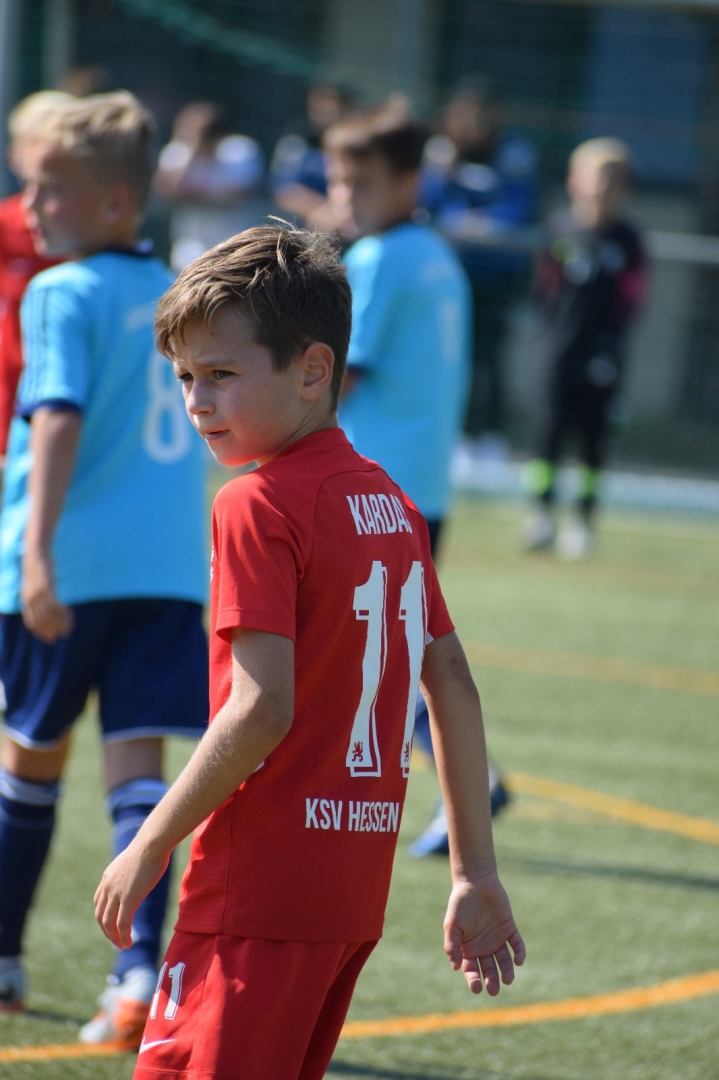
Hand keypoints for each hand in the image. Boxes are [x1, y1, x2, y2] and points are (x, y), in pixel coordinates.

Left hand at [21, 550, 72, 643]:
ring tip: (69, 630)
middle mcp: (30, 599)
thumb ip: (36, 596)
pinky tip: (71, 616)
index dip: (41, 631)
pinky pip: (56, 605)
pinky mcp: (47, 588)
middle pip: (42, 621)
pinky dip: (64, 613)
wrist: (36, 552)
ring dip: (60, 624)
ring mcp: (38, 594)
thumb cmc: (36, 567)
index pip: (31, 622)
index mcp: (25, 600)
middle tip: (62, 636)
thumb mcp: (32, 584)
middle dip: (52, 630)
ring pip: (51, 615)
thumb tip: (44, 608)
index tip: (50, 638)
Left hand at [94, 840, 169, 949]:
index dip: (104, 916)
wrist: (151, 844)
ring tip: (122, 945)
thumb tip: (140, 871)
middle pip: (101, 916)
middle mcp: (107, 887)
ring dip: (114, 938)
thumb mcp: (133, 860)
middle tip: (116, 940)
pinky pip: (122, 924)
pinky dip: (123, 936)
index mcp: (107, 877)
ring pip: (109, 923)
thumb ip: (131, 871)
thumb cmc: (149, 847)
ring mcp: (116, 894)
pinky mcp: (128, 899)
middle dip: (107, 931)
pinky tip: (128, 943)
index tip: (112, 924)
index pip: (99, 903)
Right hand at [444, 870, 525, 995]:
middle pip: (490, 970)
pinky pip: (516, 944)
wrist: (475, 881)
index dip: (474, 980)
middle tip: (494, 990)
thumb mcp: (452, 924)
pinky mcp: (509, 928)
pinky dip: (519, 953)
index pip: (472, 970)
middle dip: (492, 981)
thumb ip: (452, 945)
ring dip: (507, 971)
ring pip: (504, 961)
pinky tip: (518, 960)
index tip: (477, 988)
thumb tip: (456, 967)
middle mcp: (484, 946)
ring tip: (508, 979)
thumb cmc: (460, 902)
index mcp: (468, 948)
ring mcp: (497, 938)